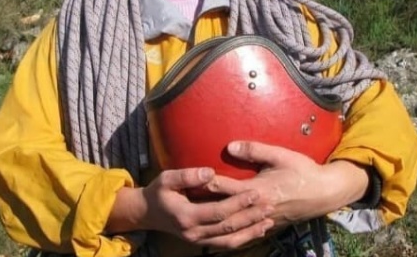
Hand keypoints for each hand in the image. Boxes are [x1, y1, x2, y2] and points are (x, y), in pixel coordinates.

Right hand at [123, 167, 274, 248]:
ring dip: (251, 231)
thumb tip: (210, 172)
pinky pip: (226, 244)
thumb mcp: (166, 178)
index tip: (255, 192)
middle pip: (229, 227)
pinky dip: (244, 238)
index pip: (219, 211)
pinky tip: (258, 231)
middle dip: (251, 217)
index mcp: (186, 216)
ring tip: (270, 221)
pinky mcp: (202, 242)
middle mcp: (194, 233)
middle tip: (270, 205)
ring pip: (230, 240)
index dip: (238, 203)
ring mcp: (198, 240)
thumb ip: (188, 175)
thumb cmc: (158, 192)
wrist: (147, 213)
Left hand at [204, 141, 368, 229]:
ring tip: (195, 219)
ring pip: (232, 227)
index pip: (224, 186)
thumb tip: (230, 146)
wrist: (325, 193)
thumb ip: (254, 150)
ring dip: (214, 223)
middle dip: (203, 205)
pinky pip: (245, 236)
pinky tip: (218, 235)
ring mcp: (263, 221)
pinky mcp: (269, 227)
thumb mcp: (280, 155)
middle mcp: (257, 208)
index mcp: (257, 189)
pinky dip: (230, 236)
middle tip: (183, 202)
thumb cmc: (303, 171)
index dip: (205, 183)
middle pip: (223, 208)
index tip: (188, 180)